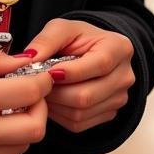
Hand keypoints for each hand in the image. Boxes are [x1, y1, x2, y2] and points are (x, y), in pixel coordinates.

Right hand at [0, 47, 52, 153]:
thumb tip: (24, 62)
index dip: (42, 81)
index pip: (30, 92)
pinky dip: (8, 144)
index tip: (41, 76)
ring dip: (25, 126)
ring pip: (24, 146)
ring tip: (8, 111)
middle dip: (40, 107)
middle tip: (30, 96)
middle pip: (36, 127)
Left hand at [20, 19, 134, 133]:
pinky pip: (79, 124)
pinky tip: (55, 100)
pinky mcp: (108, 114)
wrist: (91, 52)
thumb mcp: (62, 28)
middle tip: (40, 84)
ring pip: (80, 113)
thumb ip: (46, 40)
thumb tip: (28, 59)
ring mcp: (119, 98)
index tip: (48, 72)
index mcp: (119, 48)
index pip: (99, 65)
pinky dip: (60, 115)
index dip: (71, 72)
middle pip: (87, 95)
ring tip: (45, 91)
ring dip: (56, 105)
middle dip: (57, 92)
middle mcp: (125, 75)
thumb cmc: (79, 39)